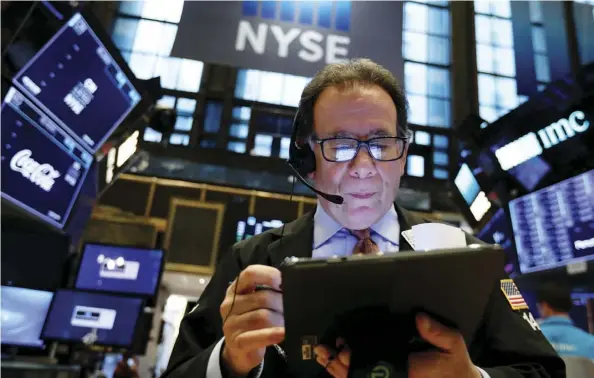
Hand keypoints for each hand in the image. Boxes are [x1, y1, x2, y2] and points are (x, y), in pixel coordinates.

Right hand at [220, 265, 284, 375]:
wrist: (239, 350)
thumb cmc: (252, 321)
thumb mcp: (255, 303)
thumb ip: (268, 291)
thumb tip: (291, 285)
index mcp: (235, 289)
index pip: (250, 274)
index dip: (269, 274)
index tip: (283, 281)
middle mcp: (230, 304)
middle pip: (262, 297)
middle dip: (282, 303)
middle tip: (293, 309)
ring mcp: (231, 324)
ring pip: (262, 316)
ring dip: (280, 320)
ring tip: (288, 323)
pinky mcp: (236, 342)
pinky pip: (257, 336)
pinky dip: (272, 335)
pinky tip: (283, 334)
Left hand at [314, 314, 482, 377]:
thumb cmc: (454, 363)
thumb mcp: (452, 344)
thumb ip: (436, 332)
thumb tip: (419, 318)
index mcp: (406, 369)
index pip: (375, 364)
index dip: (355, 357)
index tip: (342, 347)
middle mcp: (394, 376)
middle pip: (361, 374)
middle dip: (340, 363)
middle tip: (323, 350)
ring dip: (338, 369)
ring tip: (321, 355)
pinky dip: (346, 374)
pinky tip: (333, 365)